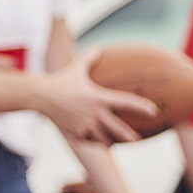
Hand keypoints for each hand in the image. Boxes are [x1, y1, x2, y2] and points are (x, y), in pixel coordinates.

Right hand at [36, 50, 155, 144]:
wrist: (40, 96)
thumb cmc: (59, 80)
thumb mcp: (76, 67)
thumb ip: (89, 58)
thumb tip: (97, 49)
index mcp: (99, 98)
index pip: (126, 102)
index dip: (142, 107)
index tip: (153, 110)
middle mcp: (94, 114)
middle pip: (118, 129)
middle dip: (129, 136)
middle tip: (137, 140)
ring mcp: (84, 126)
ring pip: (103, 140)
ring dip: (110, 142)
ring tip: (115, 143)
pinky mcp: (74, 134)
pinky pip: (87, 142)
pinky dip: (92, 143)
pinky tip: (95, 143)